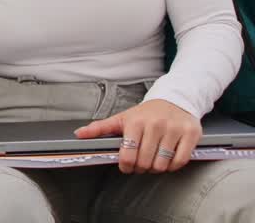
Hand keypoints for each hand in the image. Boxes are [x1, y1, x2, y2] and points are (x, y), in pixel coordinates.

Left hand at [75, 99, 200, 173]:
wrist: (174, 100)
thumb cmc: (146, 113)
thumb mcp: (122, 118)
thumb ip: (100, 127)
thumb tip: (79, 134)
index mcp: (135, 122)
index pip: (128, 154)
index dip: (127, 166)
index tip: (127, 166)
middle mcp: (155, 125)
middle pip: (145, 162)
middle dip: (141, 168)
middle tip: (141, 164)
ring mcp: (174, 129)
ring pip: (163, 164)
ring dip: (157, 168)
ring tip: (154, 161)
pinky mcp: (190, 134)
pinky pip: (181, 160)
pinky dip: (173, 166)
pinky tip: (168, 160)